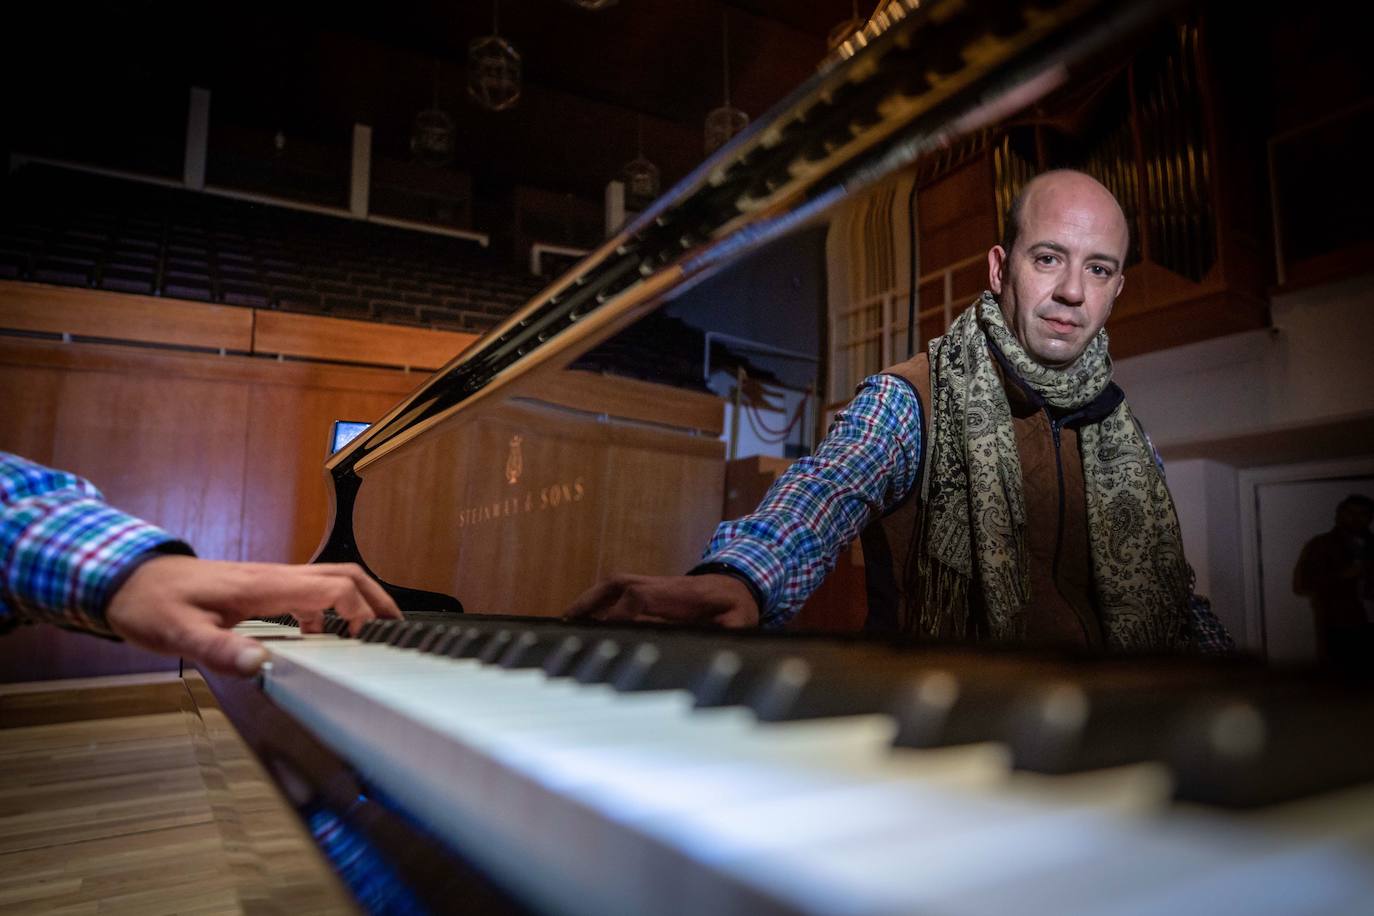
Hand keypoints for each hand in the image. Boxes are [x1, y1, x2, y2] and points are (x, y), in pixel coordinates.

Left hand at [105, 556, 403, 676]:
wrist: (126, 578)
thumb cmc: (150, 604)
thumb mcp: (178, 633)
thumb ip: (219, 649)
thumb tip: (262, 666)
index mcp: (264, 586)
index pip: (333, 588)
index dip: (360, 612)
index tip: (368, 643)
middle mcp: (275, 577)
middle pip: (346, 574)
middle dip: (377, 600)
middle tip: (395, 633)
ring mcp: (270, 579)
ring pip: (332, 578)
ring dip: (359, 601)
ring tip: (371, 636)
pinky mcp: (262, 587)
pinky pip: (311, 590)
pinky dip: (332, 609)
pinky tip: (322, 638)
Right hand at [564, 573, 759, 627]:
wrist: (739, 583)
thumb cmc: (737, 607)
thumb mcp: (738, 622)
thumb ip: (724, 631)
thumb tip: (708, 639)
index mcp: (679, 595)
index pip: (639, 599)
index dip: (619, 615)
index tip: (602, 635)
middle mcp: (660, 585)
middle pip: (619, 585)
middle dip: (592, 603)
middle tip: (567, 624)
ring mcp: (653, 582)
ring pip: (614, 583)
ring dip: (589, 599)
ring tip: (566, 620)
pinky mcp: (650, 586)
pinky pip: (617, 587)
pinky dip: (598, 598)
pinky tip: (585, 616)